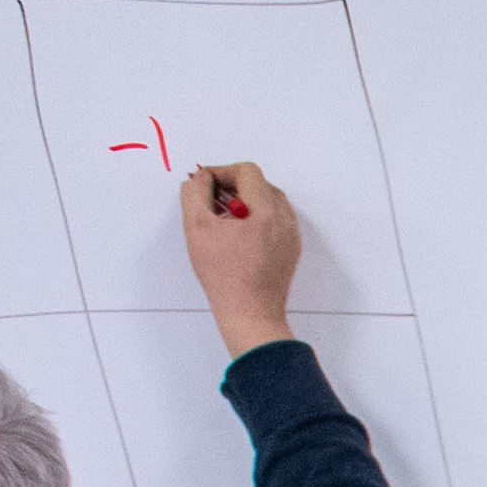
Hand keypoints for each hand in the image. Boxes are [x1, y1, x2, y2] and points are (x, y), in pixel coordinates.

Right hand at [181, 163, 301, 354]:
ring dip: (244, 202)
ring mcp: (291, 236)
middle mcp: (285, 220)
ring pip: (268, 202)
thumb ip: (195, 193)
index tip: (204, 184)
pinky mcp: (290, 250)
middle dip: (232, 186)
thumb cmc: (225, 276)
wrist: (250, 314)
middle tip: (211, 201)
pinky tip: (236, 235)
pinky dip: (256, 219)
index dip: (221, 172)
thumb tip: (200, 179)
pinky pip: (274, 222)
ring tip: (222, 220)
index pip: (247, 172)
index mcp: (267, 211)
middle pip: (259, 184)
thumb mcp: (197, 227)